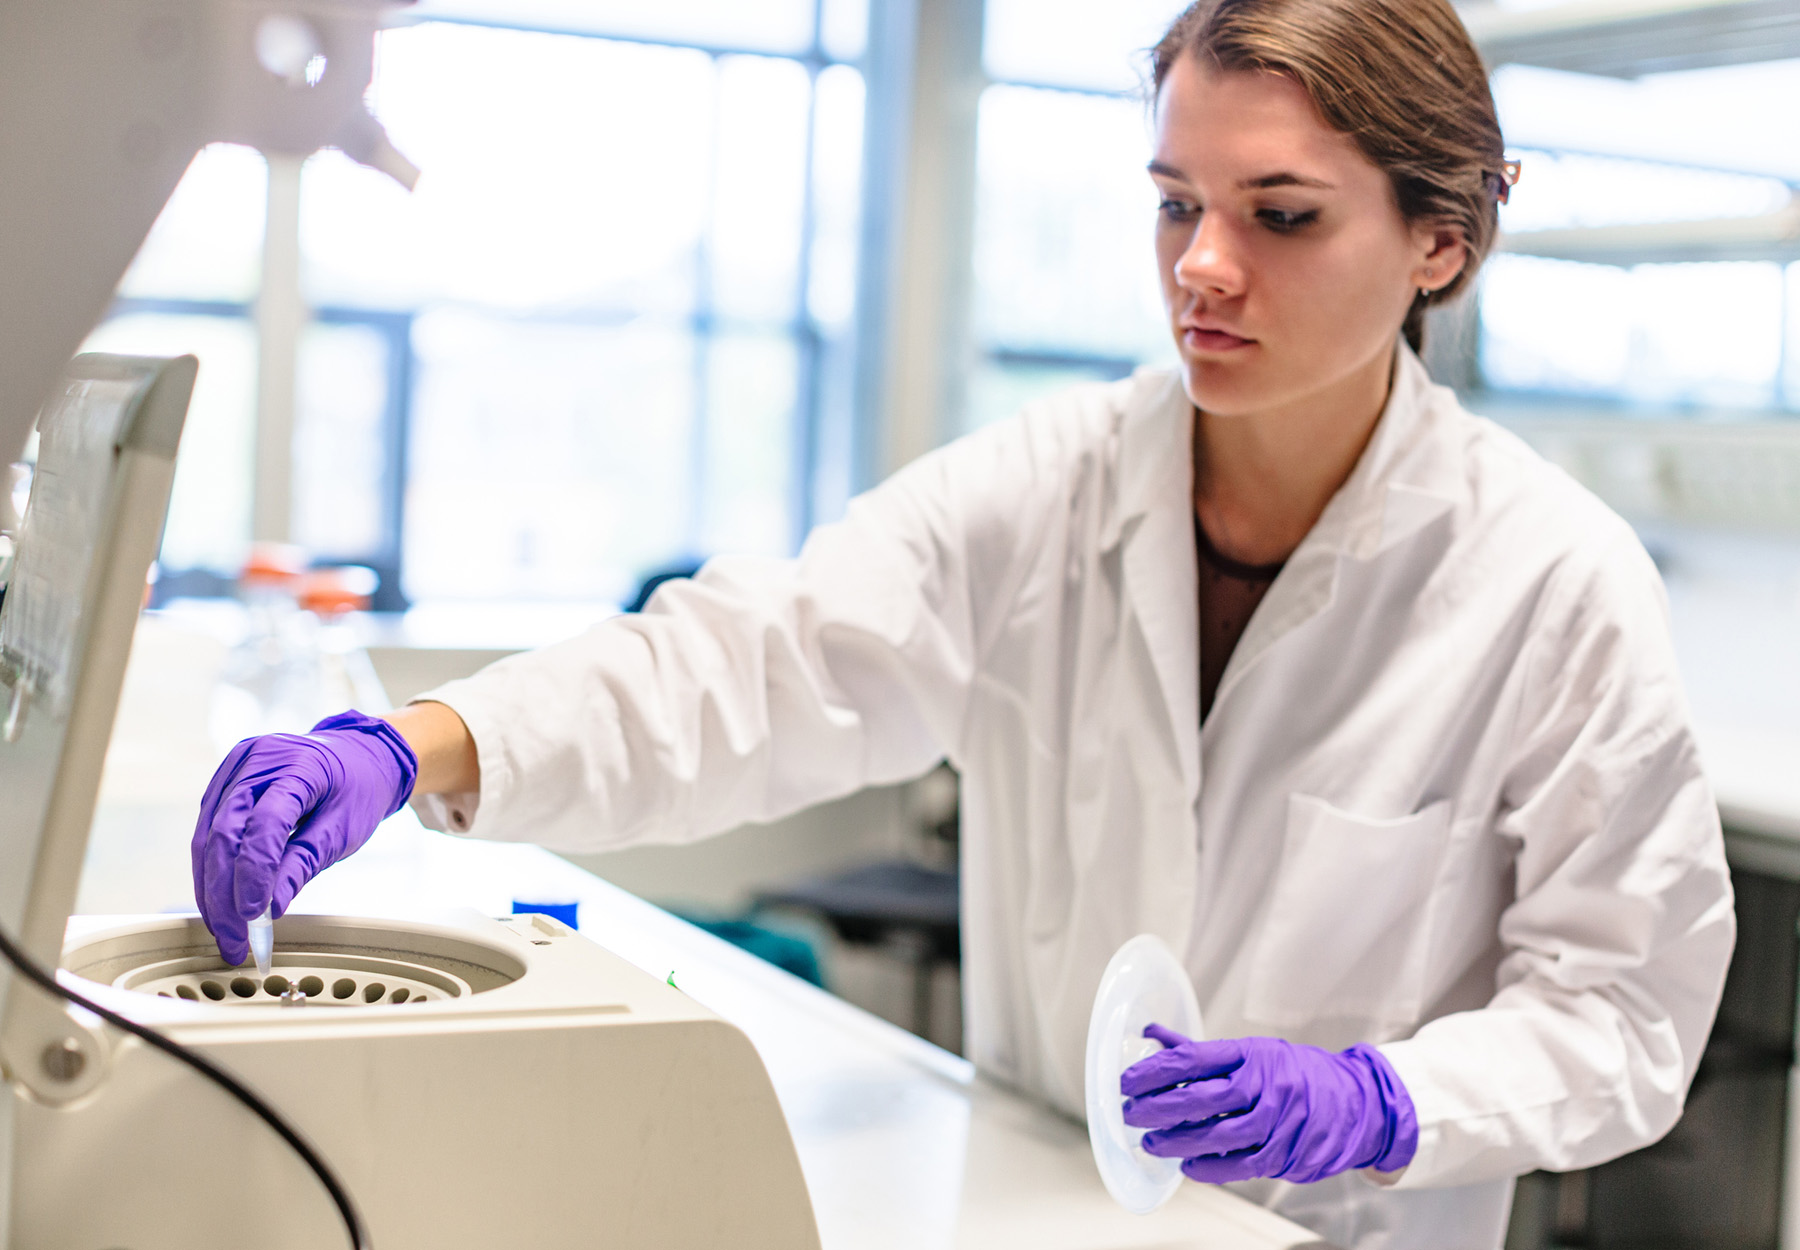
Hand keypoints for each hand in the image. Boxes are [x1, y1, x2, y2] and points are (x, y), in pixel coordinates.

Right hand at [192, 710, 417, 963]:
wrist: (357, 754)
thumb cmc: (357, 790)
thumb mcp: (344, 829)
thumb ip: (304, 864)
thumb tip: (270, 911)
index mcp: (299, 764)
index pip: (266, 824)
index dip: (254, 874)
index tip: (253, 918)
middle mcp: (259, 758)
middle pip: (225, 832)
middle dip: (223, 893)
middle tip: (233, 939)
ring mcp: (236, 765)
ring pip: (207, 835)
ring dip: (210, 889)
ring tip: (223, 931)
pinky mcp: (225, 779)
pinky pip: (208, 828)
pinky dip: (210, 869)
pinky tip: (217, 902)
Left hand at [1120, 1024, 1416, 1183]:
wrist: (1357, 1102)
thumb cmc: (1294, 1073)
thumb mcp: (1252, 1052)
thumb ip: (1201, 1052)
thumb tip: (1151, 1036)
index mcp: (1251, 1053)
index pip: (1194, 1059)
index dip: (1155, 1071)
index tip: (1127, 1081)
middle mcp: (1265, 1084)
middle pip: (1201, 1097)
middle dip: (1158, 1107)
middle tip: (1131, 1114)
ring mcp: (1278, 1120)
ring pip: (1218, 1134)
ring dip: (1178, 1141)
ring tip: (1152, 1143)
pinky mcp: (1287, 1152)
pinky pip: (1241, 1164)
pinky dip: (1210, 1168)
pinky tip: (1187, 1166)